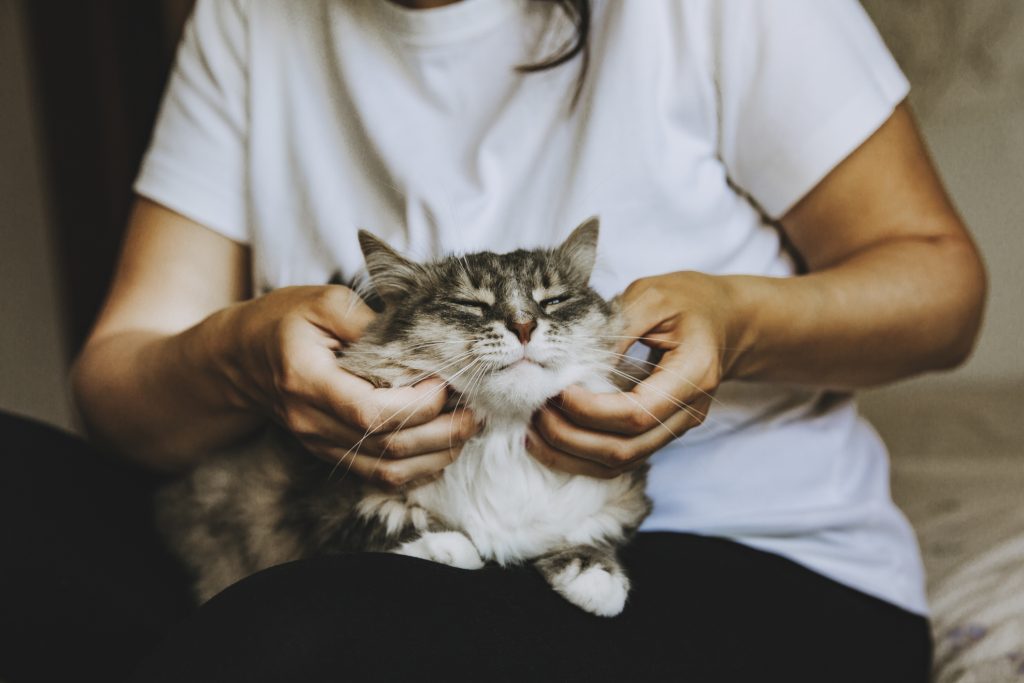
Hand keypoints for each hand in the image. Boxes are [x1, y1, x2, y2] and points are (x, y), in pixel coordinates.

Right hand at [221, 286, 478, 487]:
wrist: (238, 359)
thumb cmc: (282, 322)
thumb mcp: (321, 301)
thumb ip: (368, 316)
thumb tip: (418, 332)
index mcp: (308, 381)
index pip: (369, 411)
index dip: (416, 404)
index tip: (446, 381)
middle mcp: (312, 422)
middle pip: (386, 447)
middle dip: (441, 433)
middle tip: (475, 411)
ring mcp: (320, 444)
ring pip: (386, 470)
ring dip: (435, 456)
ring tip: (467, 430)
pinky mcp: (331, 454)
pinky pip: (378, 476)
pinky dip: (417, 468)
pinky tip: (443, 448)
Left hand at [526, 272, 739, 477]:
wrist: (725, 320)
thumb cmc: (688, 301)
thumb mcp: (651, 296)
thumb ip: (615, 327)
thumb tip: (574, 363)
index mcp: (693, 374)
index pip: (635, 413)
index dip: (589, 410)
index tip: (555, 390)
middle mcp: (689, 412)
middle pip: (624, 449)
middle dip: (571, 438)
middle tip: (535, 412)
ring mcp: (676, 428)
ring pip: (619, 463)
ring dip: (570, 454)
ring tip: (532, 430)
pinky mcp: (661, 433)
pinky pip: (619, 458)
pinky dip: (581, 455)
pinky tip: (549, 440)